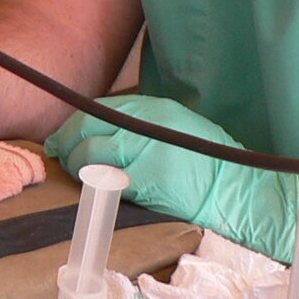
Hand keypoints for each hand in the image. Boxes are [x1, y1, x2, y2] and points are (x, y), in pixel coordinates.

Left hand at [46, 94, 298, 263]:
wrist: (239, 191)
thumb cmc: (212, 165)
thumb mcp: (180, 130)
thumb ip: (145, 127)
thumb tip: (104, 133)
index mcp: (157, 109)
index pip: (102, 108)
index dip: (76, 122)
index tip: (63, 135)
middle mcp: (149, 123)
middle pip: (89, 124)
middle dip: (67, 139)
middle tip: (59, 153)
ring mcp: (146, 150)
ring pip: (90, 151)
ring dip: (75, 163)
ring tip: (75, 172)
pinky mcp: (146, 179)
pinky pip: (105, 179)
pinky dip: (93, 183)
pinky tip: (92, 188)